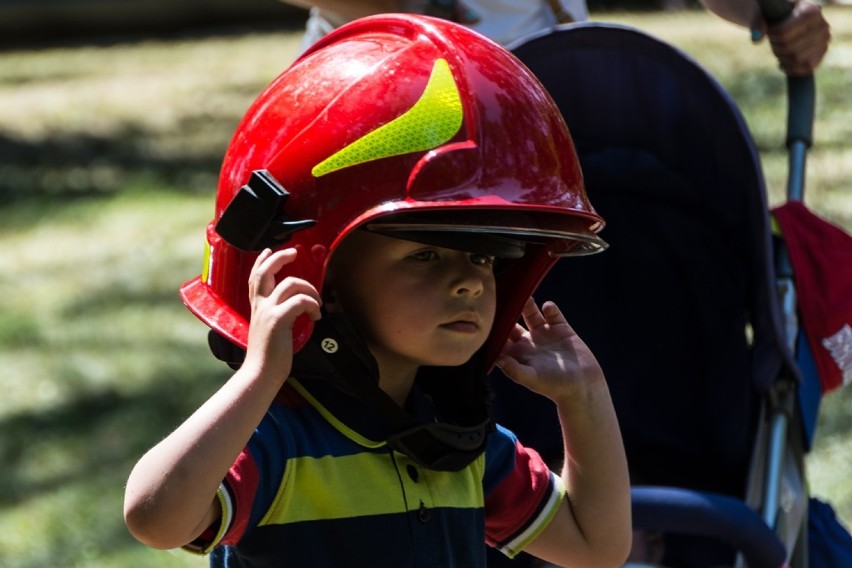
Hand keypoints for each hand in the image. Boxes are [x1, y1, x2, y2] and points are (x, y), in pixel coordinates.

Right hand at [244, 247, 322, 378]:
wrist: (260, 373)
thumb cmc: (268, 356)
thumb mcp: (269, 330)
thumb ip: (277, 316)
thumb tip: (296, 309)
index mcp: (257, 307)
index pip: (255, 277)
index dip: (261, 261)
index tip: (269, 250)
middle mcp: (260, 306)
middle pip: (266, 271)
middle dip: (281, 257)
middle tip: (294, 253)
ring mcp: (267, 311)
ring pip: (290, 283)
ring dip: (310, 289)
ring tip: (317, 302)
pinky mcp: (277, 320)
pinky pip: (300, 301)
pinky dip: (312, 305)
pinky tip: (316, 316)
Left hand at [495, 297, 603, 400]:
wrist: (584, 385)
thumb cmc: (555, 386)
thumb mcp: (532, 379)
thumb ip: (514, 370)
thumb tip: (497, 359)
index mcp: (518, 354)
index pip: (500, 338)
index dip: (494, 329)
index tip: (488, 316)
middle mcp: (529, 342)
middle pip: (513, 322)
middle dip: (508, 312)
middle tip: (505, 300)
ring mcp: (545, 334)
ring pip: (531, 314)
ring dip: (527, 305)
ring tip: (526, 298)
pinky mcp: (562, 330)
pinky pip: (553, 314)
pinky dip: (550, 308)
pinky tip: (548, 307)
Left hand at [758, 0, 829, 75]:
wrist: (789, 18)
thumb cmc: (776, 13)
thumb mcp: (766, 12)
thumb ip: (757, 22)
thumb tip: (756, 39)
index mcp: (811, 11)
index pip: (784, 32)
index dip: (773, 35)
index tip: (770, 31)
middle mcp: (822, 25)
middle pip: (789, 48)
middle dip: (777, 47)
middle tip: (775, 41)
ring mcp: (824, 41)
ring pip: (797, 60)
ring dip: (783, 57)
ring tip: (780, 49)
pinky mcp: (822, 54)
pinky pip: (805, 69)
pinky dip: (791, 68)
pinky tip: (784, 62)